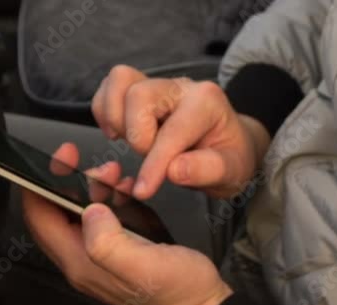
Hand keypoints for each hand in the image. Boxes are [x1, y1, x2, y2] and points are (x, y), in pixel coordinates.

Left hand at [22, 143, 232, 304]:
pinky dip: (110, 200)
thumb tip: (89, 210)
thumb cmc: (178, 292)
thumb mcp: (143, 265)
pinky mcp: (117, 254)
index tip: (63, 158)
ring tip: (117, 176)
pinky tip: (129, 192)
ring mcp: (99, 259)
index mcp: (81, 263)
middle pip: (55, 213)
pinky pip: (101, 221)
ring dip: (93, 189)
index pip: (39, 218)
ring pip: (79, 214)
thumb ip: (108, 241)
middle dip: (71, 182)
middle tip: (100, 167)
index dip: (41, 183)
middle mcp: (83, 261)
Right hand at [91, 65, 270, 199]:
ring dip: (116, 117)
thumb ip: (206, 170)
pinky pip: (110, 87)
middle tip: (149, 157)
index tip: (144, 190)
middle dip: (136, 135)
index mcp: (206, 102)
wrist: (230, 143)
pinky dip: (105, 110)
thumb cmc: (229, 157)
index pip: (172, 131)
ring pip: (120, 81)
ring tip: (130, 142)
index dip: (154, 164)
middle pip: (138, 95)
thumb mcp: (231, 171)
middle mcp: (180, 87)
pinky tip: (119, 132)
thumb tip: (173, 170)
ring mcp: (159, 85)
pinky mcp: (141, 89)